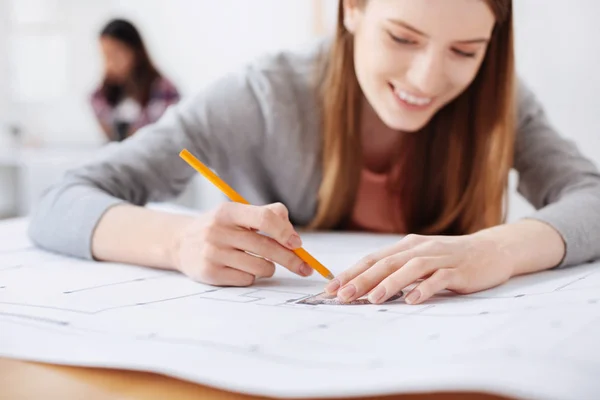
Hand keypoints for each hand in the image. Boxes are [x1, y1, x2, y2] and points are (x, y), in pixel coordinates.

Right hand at [173, 202, 312, 285]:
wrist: (181, 244)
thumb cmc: (220, 228)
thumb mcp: (238, 213)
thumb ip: (268, 214)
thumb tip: (293, 234)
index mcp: (228, 211)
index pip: (264, 218)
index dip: (285, 232)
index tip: (298, 244)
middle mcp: (218, 231)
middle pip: (267, 247)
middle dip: (291, 259)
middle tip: (304, 268)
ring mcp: (212, 253)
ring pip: (260, 267)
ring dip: (268, 268)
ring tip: (260, 262)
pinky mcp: (209, 273)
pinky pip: (246, 279)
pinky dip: (251, 276)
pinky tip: (241, 268)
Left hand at [323, 232, 516, 304]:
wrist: (492, 250)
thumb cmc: (450, 258)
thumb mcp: (420, 259)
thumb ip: (397, 269)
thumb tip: (366, 286)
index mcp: (406, 246)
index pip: (373, 259)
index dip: (351, 272)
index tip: (331, 288)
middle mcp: (420, 249)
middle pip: (386, 263)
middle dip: (362, 280)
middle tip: (343, 296)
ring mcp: (440, 258)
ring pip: (410, 269)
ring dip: (390, 283)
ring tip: (372, 298)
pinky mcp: (458, 270)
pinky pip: (439, 279)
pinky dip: (425, 289)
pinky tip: (412, 300)